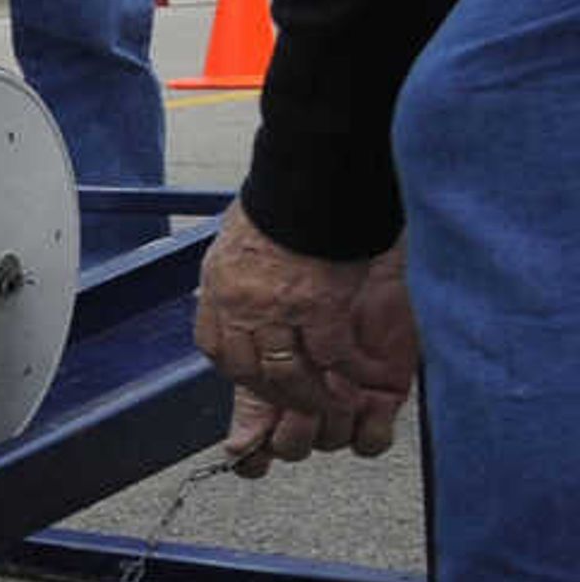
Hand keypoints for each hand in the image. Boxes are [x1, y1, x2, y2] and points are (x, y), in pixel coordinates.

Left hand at [195, 208, 413, 469]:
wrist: (311, 177)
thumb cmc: (283, 202)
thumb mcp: (241, 240)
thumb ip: (239, 275)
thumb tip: (242, 292)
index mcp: (218, 288)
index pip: (216, 349)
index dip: (238, 372)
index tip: (258, 382)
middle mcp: (240, 303)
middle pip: (250, 371)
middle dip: (278, 396)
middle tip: (302, 405)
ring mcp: (277, 308)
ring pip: (289, 374)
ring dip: (313, 396)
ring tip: (335, 402)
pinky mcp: (319, 305)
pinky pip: (333, 355)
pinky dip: (350, 371)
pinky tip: (365, 379)